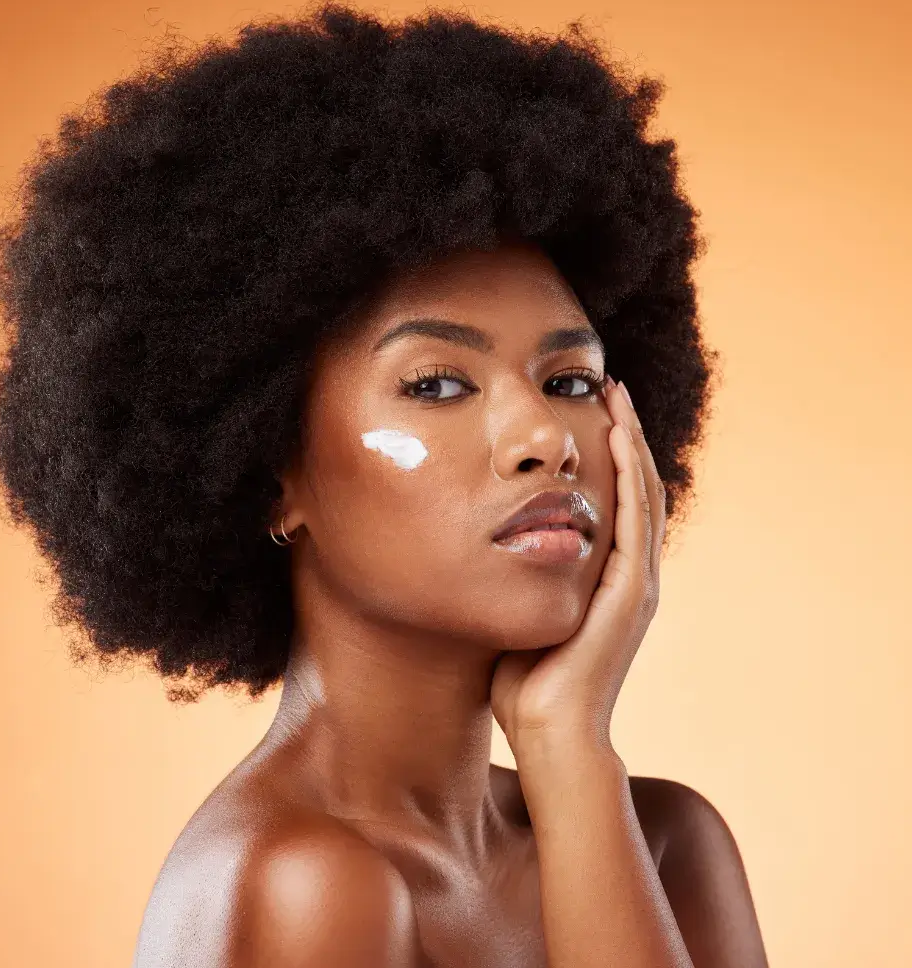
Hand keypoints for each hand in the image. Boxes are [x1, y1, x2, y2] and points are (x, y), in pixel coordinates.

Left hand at [490, 376, 666, 755]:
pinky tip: (618, 436)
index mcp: (607, 580)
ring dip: (631, 441)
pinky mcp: (631, 594)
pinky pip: (636, 521)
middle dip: (624, 434)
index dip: (609, 455)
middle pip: (636, 487)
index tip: (588, 411)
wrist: (549, 735)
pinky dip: (631, 475)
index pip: (617, 502)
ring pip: (643, 493)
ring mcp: (636, 584)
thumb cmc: (524, 684)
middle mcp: (630, 576)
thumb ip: (514, 579)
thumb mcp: (519, 612)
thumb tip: (477, 546)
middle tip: (608, 386)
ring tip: (616, 395)